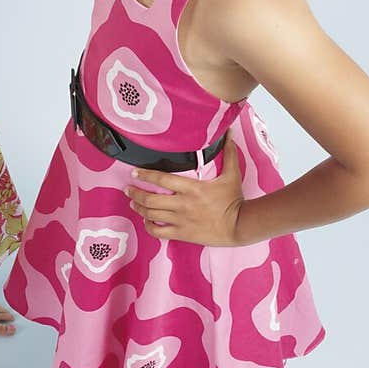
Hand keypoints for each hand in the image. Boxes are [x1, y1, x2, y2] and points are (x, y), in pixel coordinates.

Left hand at [126, 138, 245, 246]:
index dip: (145, 175)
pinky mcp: (183, 234)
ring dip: (139, 208)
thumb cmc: (234, 200)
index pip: (162, 179)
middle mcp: (183, 204)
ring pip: (152, 215)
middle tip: (128, 189)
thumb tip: (229, 133)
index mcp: (192, 188)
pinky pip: (159, 232)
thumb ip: (228, 153)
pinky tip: (147, 220)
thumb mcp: (232, 175)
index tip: (134, 173)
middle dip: (135, 193)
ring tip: (132, 203)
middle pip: (150, 199)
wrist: (240, 226)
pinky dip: (149, 226)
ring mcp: (181, 221)